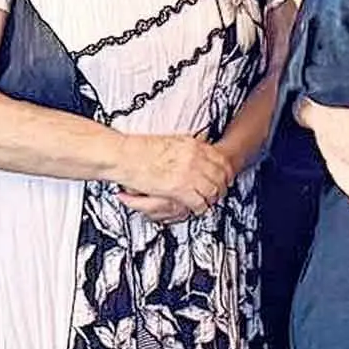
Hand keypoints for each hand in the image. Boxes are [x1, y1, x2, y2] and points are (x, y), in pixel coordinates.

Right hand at [119, 135, 236, 218]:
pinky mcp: (178, 188)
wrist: (124, 155)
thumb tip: (201, 145)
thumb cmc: (140, 148)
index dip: (225, 172)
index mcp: (193, 145)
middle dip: (221, 187)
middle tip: (217, 193)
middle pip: (220, 176)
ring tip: (206, 202)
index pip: (221, 160)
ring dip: (211, 198)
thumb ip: (188, 145)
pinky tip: (195, 208)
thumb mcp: (171, 140)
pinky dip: (200, 208)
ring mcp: (188, 173)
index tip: (223, 178)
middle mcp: (194, 158)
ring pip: (212, 190)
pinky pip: (199, 202)